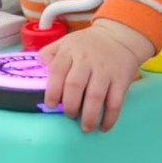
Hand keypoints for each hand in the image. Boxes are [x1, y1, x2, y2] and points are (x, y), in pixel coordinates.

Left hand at [40, 19, 155, 131]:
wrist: (118, 35)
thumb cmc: (86, 45)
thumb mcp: (65, 42)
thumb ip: (49, 54)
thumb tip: (40, 71)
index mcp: (69, 51)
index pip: (57, 72)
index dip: (52, 92)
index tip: (51, 105)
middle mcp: (86, 60)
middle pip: (74, 85)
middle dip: (70, 106)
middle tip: (69, 115)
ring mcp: (105, 70)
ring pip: (95, 96)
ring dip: (89, 116)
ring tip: (86, 128)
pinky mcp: (121, 79)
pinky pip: (115, 102)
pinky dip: (109, 117)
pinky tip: (104, 127)